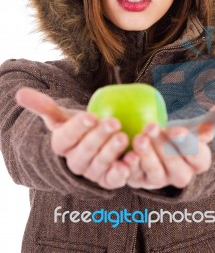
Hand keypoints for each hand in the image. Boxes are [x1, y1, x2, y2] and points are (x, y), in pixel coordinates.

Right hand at [15, 87, 130, 189]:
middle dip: (98, 138)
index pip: (65, 138)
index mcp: (61, 146)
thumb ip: (44, 105)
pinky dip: (124, 170)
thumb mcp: (61, 114)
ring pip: (100, 166)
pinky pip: (115, 179)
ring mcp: (91, 173)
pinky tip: (134, 157)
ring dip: (112, 153)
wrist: (95, 144)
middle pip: (83, 153)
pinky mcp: (108, 180)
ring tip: (124, 137)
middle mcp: (74, 163)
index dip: (77, 128)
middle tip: (113, 122)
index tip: (90, 115)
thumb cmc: (79, 126)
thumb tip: (20, 93)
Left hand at [122, 98, 214, 189]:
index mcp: (198, 163)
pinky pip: (133, 176)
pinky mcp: (138, 180)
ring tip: (139, 136)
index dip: (187, 144)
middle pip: (176, 168)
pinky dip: (129, 165)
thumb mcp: (197, 124)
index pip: (198, 157)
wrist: (156, 144)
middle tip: (152, 127)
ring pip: (155, 174)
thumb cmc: (179, 133)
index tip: (177, 128)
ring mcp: (159, 181)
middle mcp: (180, 176)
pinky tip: (125, 150)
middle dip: (164, 149)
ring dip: (146, 156)